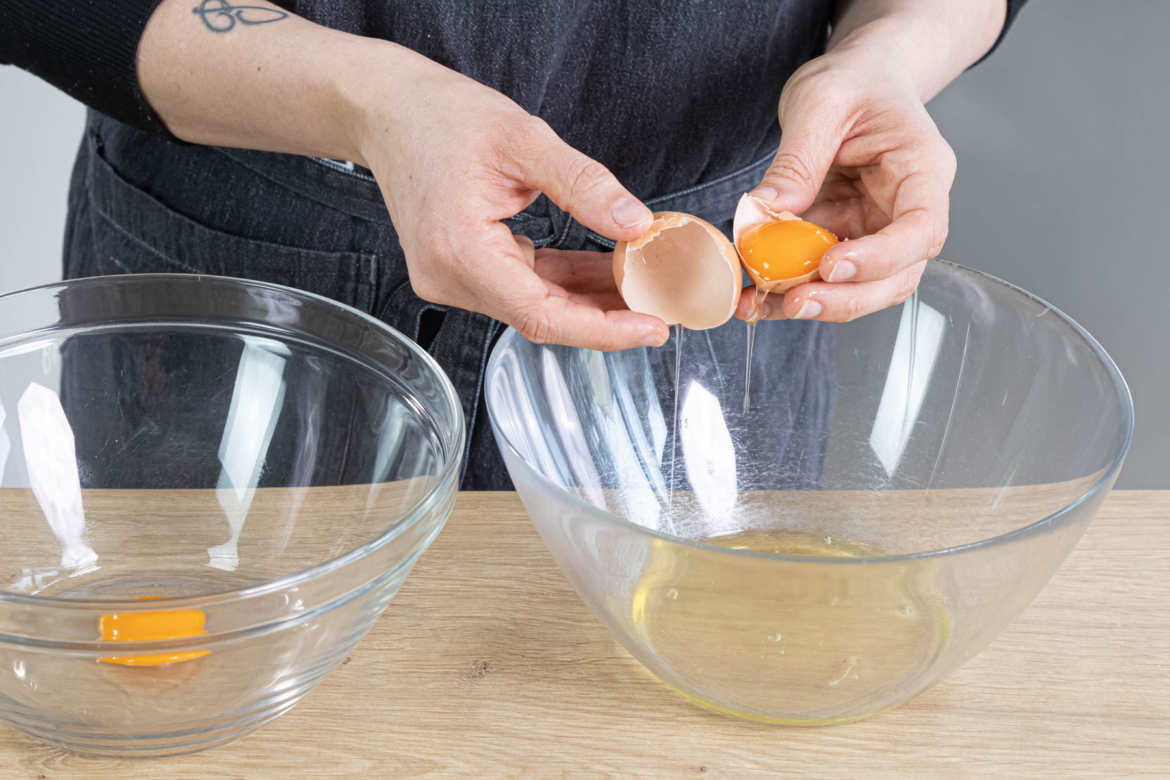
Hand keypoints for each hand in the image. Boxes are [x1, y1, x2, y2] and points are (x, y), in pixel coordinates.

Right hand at [351, 48, 668, 349]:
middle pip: (541, 317)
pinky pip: (520, 287)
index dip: (602, 329)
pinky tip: (601, 270)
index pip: (543, 315)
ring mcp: (450, 279)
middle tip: (660, 307)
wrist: (388, 110)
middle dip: (604, 316)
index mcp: (460, 252)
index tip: (651, 328)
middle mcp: (449, 278)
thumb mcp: (523, 138)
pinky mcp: (459, 271)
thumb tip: (635, 224)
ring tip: (639, 285)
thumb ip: (583, 185)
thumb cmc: (440, 116)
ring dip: (586, 299)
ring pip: (533, 305)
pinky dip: (561, 281)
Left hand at [735, 46, 956, 322]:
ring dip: (812, 302)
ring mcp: (877, 229)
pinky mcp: (844, 237)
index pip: (921, 229)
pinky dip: (787, 289)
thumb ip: (797, 159)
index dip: (881, 258)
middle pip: (896, 276)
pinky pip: (821, 275)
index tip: (832, 265)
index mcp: (923, 170)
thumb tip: (766, 212)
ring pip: (859, 287)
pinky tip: (754, 294)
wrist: (857, 79)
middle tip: (793, 302)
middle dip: (844, 298)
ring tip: (759, 303)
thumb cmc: (855, 81)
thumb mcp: (820, 101)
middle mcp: (907, 209)